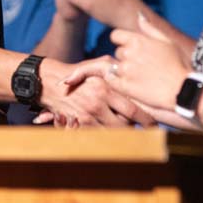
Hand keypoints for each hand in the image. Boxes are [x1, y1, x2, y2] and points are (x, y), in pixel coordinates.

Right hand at [32, 58, 150, 127]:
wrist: (49, 83)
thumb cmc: (75, 73)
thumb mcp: (95, 65)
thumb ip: (113, 67)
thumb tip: (129, 70)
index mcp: (105, 90)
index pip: (132, 110)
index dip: (145, 120)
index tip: (153, 124)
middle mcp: (97, 105)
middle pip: (124, 126)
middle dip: (133, 129)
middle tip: (141, 129)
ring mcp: (87, 117)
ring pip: (111, 134)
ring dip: (120, 134)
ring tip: (127, 132)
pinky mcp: (78, 125)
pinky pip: (97, 136)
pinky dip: (105, 136)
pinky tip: (110, 133)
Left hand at [67, 14, 188, 111]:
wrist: (182, 90)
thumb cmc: (178, 65)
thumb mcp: (167, 42)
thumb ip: (150, 28)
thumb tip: (138, 15)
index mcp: (138, 40)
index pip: (115, 35)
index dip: (122, 41)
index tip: (131, 49)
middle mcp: (129, 53)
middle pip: (118, 52)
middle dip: (127, 58)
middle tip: (143, 66)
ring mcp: (125, 70)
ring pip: (115, 67)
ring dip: (124, 71)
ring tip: (141, 77)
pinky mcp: (124, 86)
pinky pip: (111, 80)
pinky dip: (117, 82)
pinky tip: (131, 84)